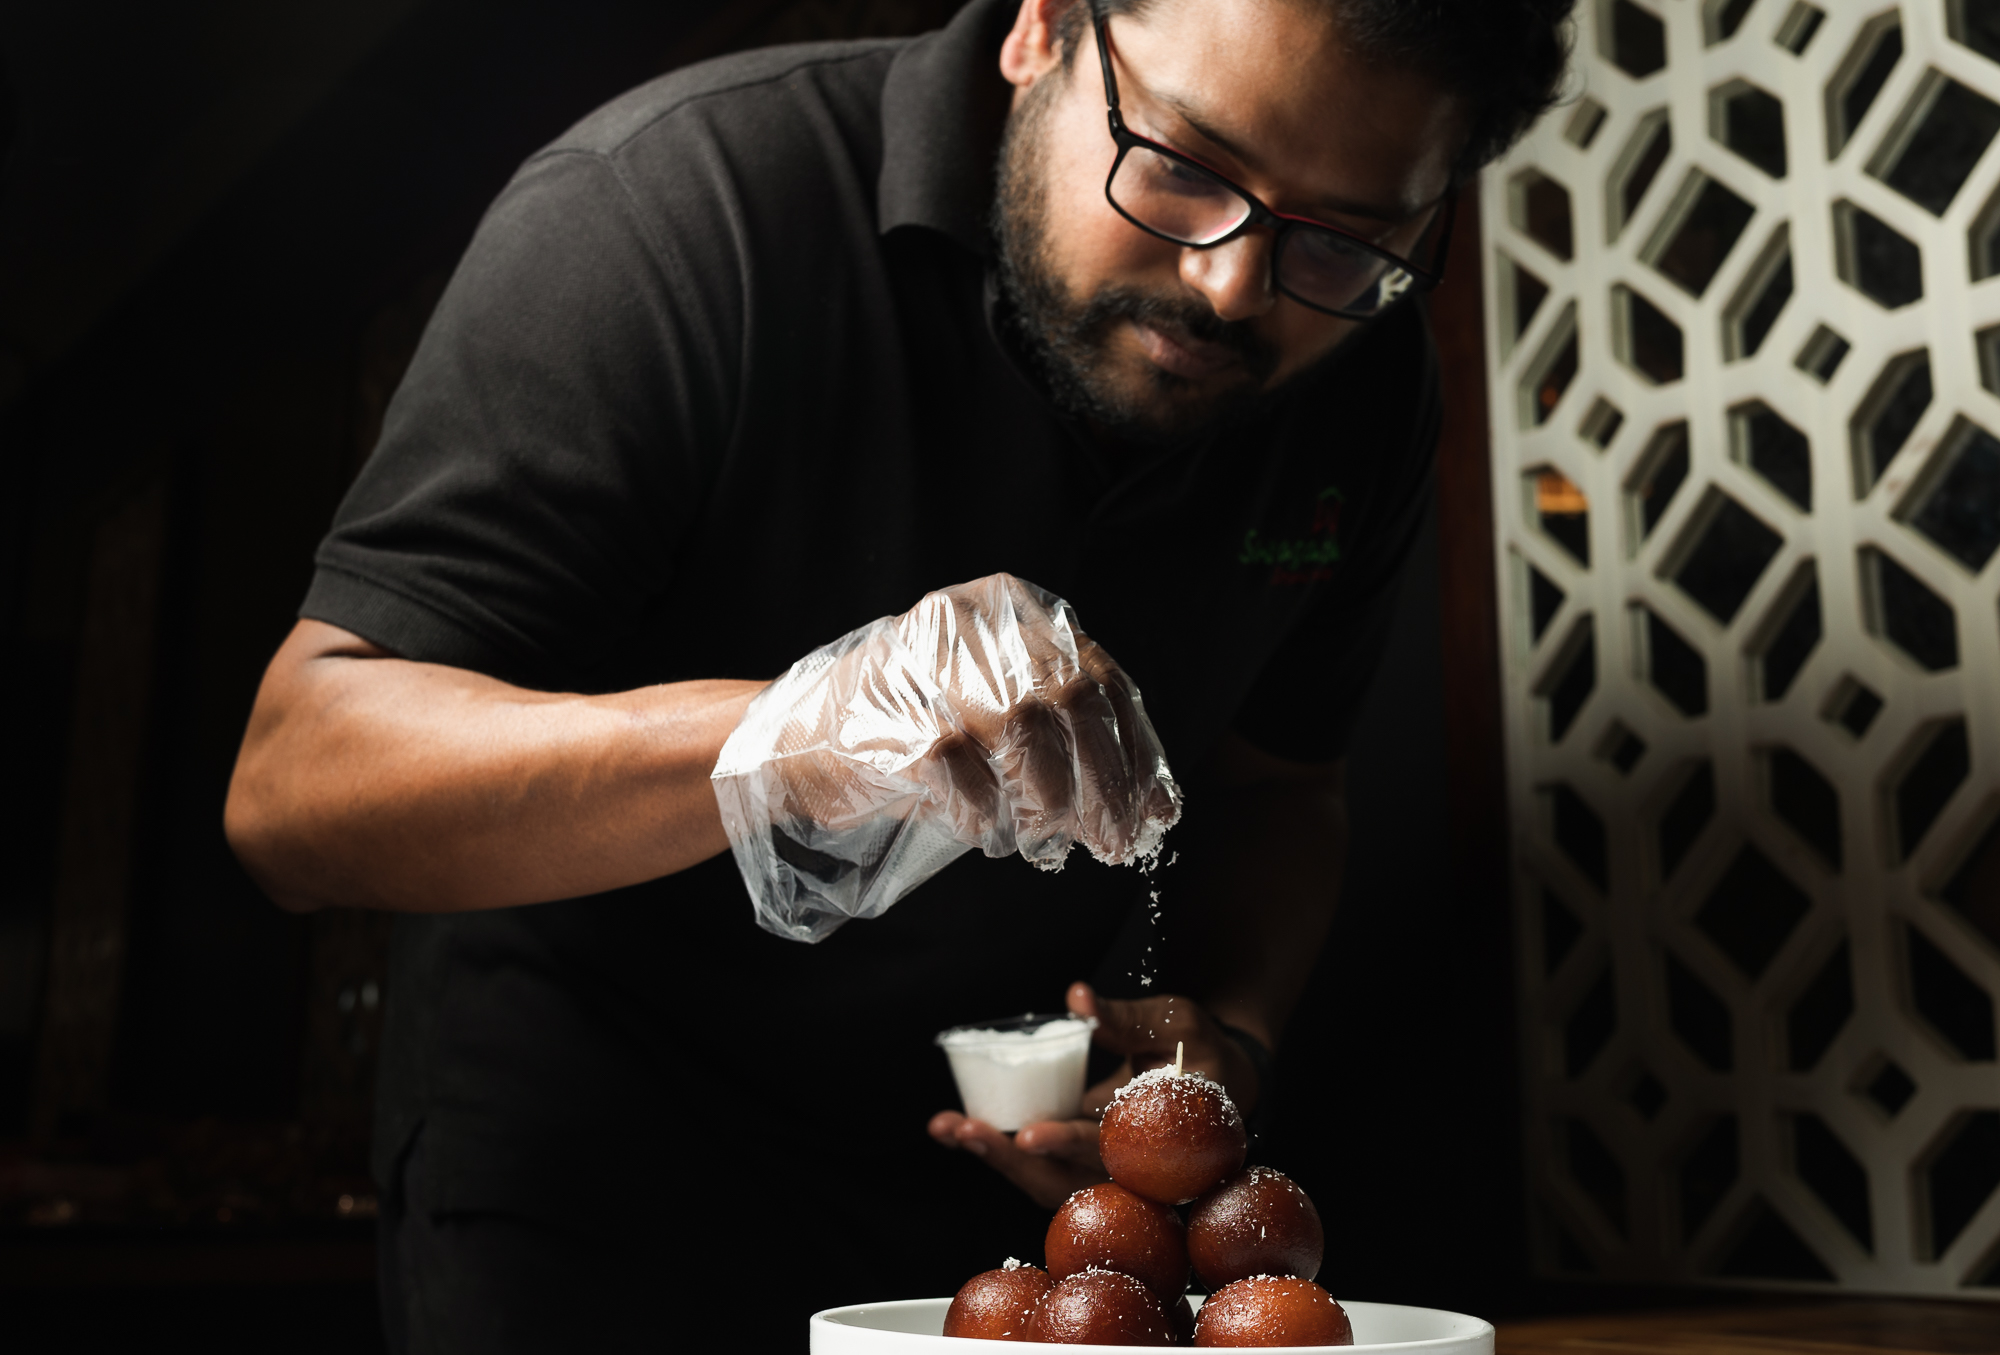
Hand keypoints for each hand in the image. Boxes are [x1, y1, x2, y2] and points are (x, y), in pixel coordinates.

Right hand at [714, 574, 1182, 939]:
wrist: (793, 742)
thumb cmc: (910, 736)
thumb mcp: (996, 720)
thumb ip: (1066, 741)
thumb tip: (1150, 808)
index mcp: (1009, 611)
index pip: (1102, 676)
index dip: (1137, 751)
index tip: (1156, 813)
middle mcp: (972, 623)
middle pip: (1072, 699)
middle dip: (1106, 784)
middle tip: (1116, 844)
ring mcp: (928, 665)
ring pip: (1025, 726)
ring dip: (1050, 801)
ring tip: (1046, 843)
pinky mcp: (890, 716)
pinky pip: (963, 771)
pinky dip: (985, 815)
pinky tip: (985, 832)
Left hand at [928, 983, 1260, 1208]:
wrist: (1218, 1082)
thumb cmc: (1198, 1049)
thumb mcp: (1174, 1023)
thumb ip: (1127, 1018)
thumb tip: (1077, 998)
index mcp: (1160, 1135)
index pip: (1109, 1147)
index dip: (1068, 1142)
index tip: (1029, 1135)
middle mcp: (1128, 1166)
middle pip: (1064, 1179)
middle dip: (1010, 1159)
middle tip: (962, 1130)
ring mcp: (1100, 1170)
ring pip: (1045, 1180)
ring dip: (995, 1157)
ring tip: (946, 1127)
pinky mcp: (1078, 1160)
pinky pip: (1037, 1166)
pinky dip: (999, 1150)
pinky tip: (958, 1128)